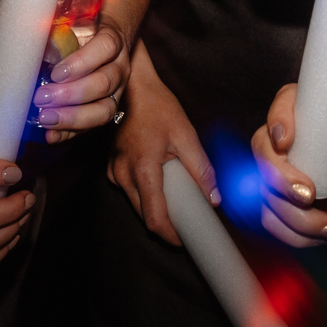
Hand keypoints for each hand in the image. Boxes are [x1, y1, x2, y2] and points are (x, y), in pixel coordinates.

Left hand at [36, 22, 128, 141]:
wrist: (102, 41)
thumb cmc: (81, 30)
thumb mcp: (70, 21)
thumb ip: (50, 27)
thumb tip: (14, 37)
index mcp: (112, 40)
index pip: (105, 48)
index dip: (81, 62)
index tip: (56, 73)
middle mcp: (119, 68)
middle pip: (103, 83)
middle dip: (72, 94)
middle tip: (43, 98)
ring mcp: (116, 92)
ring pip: (104, 110)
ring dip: (73, 117)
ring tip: (46, 118)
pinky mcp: (106, 110)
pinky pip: (92, 128)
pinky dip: (70, 133)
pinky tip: (51, 135)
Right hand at [108, 45, 218, 246]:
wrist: (132, 87)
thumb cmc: (158, 107)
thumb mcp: (186, 134)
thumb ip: (201, 168)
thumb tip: (214, 198)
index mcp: (143, 170)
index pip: (155, 219)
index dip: (171, 235)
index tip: (186, 240)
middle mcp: (123, 175)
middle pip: (145, 216)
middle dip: (166, 223)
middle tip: (188, 221)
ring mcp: (114, 172)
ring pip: (136, 204)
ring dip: (156, 208)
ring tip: (178, 201)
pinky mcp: (111, 167)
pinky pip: (129, 190)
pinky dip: (145, 194)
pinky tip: (161, 182)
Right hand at [251, 82, 326, 249]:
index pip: (289, 101)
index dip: (279, 116)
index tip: (286, 141)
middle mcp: (304, 143)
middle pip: (263, 147)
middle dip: (278, 177)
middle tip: (309, 196)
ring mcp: (294, 174)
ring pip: (266, 191)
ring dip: (295, 217)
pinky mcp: (290, 206)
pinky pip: (272, 220)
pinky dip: (296, 234)